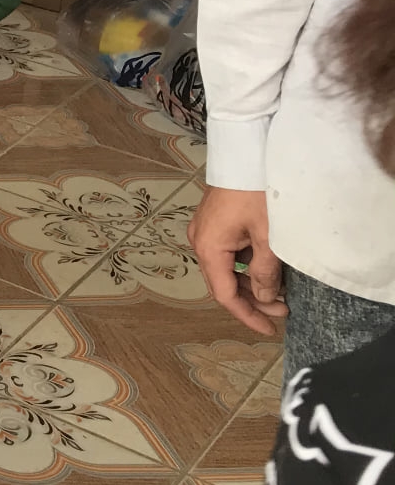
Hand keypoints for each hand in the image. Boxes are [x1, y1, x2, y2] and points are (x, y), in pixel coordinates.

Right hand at [188, 185, 287, 335]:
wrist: (243, 155)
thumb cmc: (255, 193)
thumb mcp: (268, 236)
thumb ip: (265, 271)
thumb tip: (266, 297)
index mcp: (209, 248)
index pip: (225, 294)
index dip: (247, 315)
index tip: (269, 329)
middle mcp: (200, 242)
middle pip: (223, 283)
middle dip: (252, 301)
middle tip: (283, 311)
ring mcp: (204, 231)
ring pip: (225, 269)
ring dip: (249, 284)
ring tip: (279, 292)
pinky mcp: (213, 222)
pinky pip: (226, 254)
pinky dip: (244, 266)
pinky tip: (265, 268)